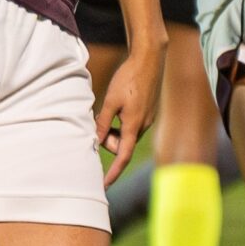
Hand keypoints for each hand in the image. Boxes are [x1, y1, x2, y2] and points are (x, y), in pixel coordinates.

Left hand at [93, 38, 160, 186]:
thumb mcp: (110, 101)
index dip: (113, 172)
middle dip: (108, 140)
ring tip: (107, 109)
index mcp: (134, 125)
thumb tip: (94, 140)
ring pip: (126, 135)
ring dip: (114, 130)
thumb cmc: (128, 78)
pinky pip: (131, 126)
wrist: (150, 60)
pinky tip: (117, 106)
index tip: (104, 185)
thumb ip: (102, 122)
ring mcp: (147, 119)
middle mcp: (143, 126)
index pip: (123, 156)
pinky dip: (120, 123)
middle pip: (122, 145)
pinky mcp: (147, 112)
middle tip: (97, 123)